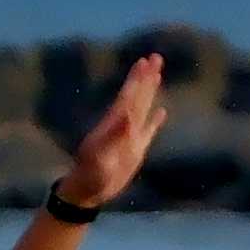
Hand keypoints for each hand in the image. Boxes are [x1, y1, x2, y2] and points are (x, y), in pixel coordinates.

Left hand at [55, 49, 172, 212]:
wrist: (87, 192)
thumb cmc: (90, 175)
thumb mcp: (100, 156)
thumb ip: (114, 135)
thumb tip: (128, 113)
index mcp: (114, 124)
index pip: (128, 96)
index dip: (136, 79)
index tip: (144, 60)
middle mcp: (122, 126)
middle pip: (137, 96)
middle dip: (146, 77)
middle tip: (155, 56)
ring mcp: (130, 137)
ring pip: (143, 108)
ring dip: (150, 91)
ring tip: (158, 74)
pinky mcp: (135, 150)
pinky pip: (148, 131)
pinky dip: (155, 120)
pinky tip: (162, 111)